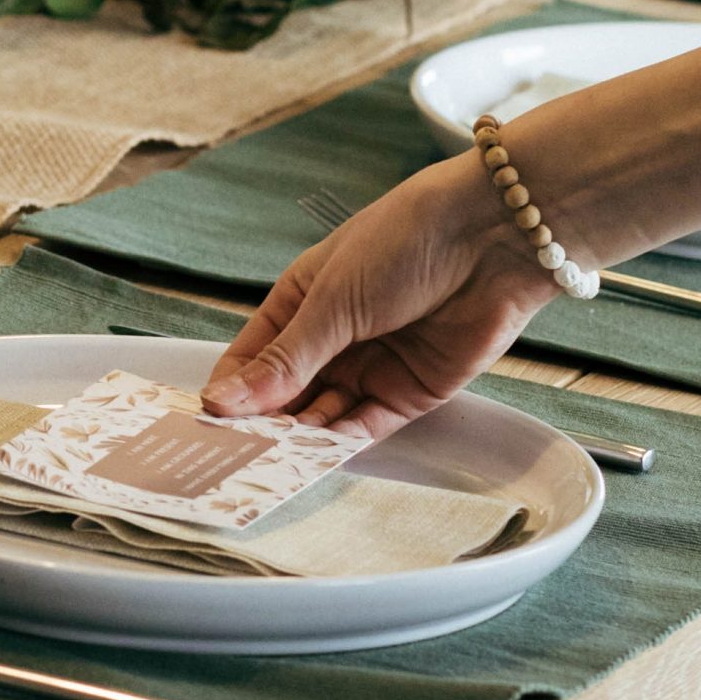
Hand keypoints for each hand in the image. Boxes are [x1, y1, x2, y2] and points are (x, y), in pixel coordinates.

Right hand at [199, 152, 560, 438]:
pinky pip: (365, 427)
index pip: (252, 357)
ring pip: (322, 416)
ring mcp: (371, 366)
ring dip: (298, 439)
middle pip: (285, 393)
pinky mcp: (411, 392)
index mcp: (303, 301)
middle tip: (233, 456)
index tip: (206, 422)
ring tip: (269, 463)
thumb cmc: (406, 240)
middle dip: (262, 423)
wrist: (493, 236)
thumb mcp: (333, 299)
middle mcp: (333, 337)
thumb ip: (286, 359)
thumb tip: (226, 400)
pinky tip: (315, 457)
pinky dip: (340, 445)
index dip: (231, 389)